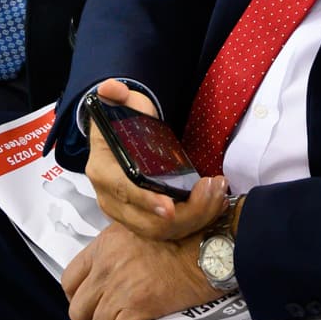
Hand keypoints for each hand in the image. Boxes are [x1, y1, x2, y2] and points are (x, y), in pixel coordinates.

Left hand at [61, 222, 218, 319]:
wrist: (214, 241)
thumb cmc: (188, 234)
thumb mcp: (143, 229)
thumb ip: (119, 249)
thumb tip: (112, 274)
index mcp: (105, 245)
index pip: (68, 279)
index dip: (79, 297)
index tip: (95, 303)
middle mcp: (107, 266)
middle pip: (78, 310)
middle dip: (96, 319)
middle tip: (117, 317)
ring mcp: (121, 287)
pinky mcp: (141, 305)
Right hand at [84, 80, 230, 240]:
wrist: (119, 141)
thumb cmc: (123, 124)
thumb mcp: (122, 104)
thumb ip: (117, 94)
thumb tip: (110, 88)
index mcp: (102, 171)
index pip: (123, 192)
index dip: (146, 201)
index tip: (171, 207)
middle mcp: (110, 199)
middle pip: (147, 222)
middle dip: (185, 212)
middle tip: (212, 189)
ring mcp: (126, 214)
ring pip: (161, 231)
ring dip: (195, 217)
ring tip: (218, 192)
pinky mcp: (143, 220)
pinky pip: (169, 231)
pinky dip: (195, 221)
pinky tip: (214, 202)